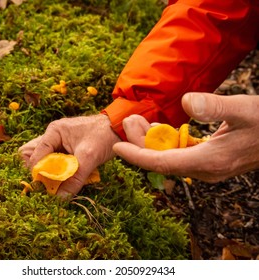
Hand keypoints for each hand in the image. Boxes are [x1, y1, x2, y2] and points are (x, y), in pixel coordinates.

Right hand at [18, 114, 120, 196]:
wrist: (119, 128)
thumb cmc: (104, 136)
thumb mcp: (89, 157)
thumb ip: (75, 177)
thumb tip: (61, 198)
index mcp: (54, 132)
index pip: (34, 155)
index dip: (37, 173)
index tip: (43, 188)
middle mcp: (52, 136)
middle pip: (32, 157)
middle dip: (39, 172)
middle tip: (48, 185)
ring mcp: (58, 142)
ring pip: (43, 161)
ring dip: (49, 173)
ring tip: (57, 183)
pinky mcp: (66, 149)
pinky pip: (55, 163)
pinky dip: (59, 172)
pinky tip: (67, 178)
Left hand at [113, 92, 258, 182]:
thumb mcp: (244, 108)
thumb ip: (215, 107)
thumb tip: (186, 102)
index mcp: (209, 160)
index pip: (163, 163)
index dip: (138, 156)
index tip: (117, 148)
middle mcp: (204, 169)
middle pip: (161, 160)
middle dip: (140, 142)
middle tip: (128, 119)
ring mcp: (205, 167)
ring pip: (168, 158)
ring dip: (151, 141)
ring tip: (137, 120)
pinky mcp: (206, 161)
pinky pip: (177, 155)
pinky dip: (164, 142)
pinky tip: (158, 127)